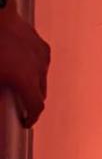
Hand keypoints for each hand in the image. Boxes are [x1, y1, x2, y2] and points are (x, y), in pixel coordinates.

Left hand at [0, 8, 49, 126]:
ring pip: (40, 73)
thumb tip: (0, 99)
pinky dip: (30, 63)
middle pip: (41, 91)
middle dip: (31, 99)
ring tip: (17, 79)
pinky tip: (16, 59)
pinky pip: (37, 57)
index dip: (31, 118)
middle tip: (18, 102)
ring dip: (32, 80)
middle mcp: (37, 66)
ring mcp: (38, 50)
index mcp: (26, 79)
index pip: (36, 106)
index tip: (25, 121)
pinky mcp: (34, 37)